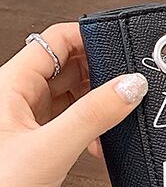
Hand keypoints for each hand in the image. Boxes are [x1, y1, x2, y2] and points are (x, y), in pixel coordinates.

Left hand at [0, 23, 147, 186]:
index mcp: (8, 88)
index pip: (54, 40)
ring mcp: (23, 124)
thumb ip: (94, 115)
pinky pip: (69, 123)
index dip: (89, 36)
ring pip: (69, 95)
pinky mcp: (34, 148)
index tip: (123, 45)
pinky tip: (101, 143)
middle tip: (130, 83)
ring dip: (97, 102)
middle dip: (100, 72)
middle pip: (65, 66)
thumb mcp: (51, 150)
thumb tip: (131, 85)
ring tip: (119, 114)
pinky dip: (90, 127)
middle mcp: (14, 101)